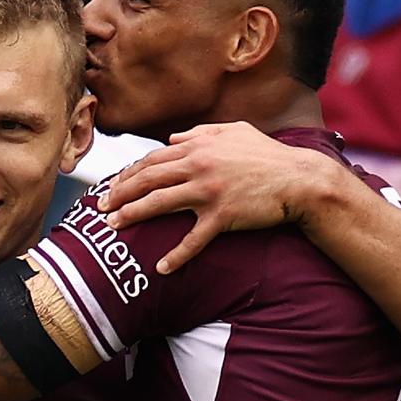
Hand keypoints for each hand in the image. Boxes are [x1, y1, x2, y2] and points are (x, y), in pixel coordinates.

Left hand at [99, 121, 330, 273]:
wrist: (299, 179)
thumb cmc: (268, 155)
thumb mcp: (234, 132)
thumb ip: (201, 133)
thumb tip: (173, 138)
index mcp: (198, 147)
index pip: (153, 159)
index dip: (128, 173)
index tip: (112, 185)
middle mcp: (199, 167)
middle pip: (148, 180)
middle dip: (119, 193)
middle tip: (101, 207)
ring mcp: (209, 192)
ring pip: (160, 204)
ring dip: (133, 215)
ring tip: (115, 227)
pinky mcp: (223, 216)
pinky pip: (193, 239)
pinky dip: (177, 255)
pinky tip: (162, 268)